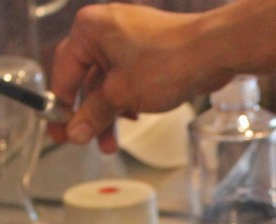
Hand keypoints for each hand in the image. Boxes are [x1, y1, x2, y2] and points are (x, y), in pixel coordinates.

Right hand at [47, 4, 229, 151]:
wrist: (214, 51)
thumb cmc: (168, 61)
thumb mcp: (120, 96)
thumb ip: (92, 115)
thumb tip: (74, 132)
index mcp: (89, 30)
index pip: (63, 73)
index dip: (61, 107)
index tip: (60, 132)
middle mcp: (105, 29)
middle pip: (83, 79)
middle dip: (85, 114)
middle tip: (79, 138)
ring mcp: (126, 38)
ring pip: (105, 83)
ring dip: (106, 114)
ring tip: (110, 143)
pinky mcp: (145, 50)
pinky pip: (123, 78)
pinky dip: (123, 100)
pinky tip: (131, 119)